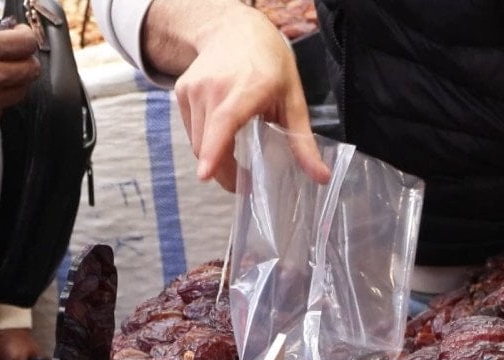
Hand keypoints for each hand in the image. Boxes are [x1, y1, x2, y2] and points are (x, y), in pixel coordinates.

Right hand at [172, 4, 328, 189]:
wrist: (236, 30)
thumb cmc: (270, 65)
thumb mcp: (293, 101)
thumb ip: (303, 142)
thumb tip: (321, 178)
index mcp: (246, 89)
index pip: (224, 123)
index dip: (214, 152)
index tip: (205, 175)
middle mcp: (214, 88)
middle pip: (207, 144)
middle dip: (222, 171)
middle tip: (242, 184)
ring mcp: (193, 89)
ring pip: (196, 141)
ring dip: (213, 157)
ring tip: (235, 161)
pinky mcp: (181, 92)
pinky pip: (191, 129)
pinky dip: (205, 140)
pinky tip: (222, 135)